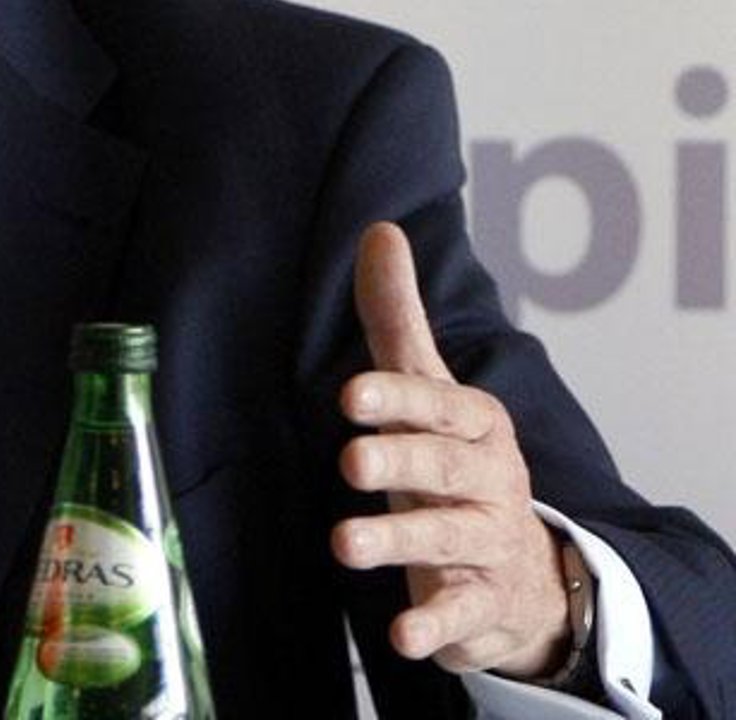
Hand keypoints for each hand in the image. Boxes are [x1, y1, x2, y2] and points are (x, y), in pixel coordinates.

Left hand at [331, 222, 573, 679]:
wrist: (524, 568)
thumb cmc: (455, 458)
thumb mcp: (429, 389)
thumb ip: (397, 318)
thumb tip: (380, 229)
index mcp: (474, 422)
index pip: (436, 403)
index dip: (396, 399)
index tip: (350, 396)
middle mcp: (488, 478)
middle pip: (440, 467)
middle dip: (398, 463)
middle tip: (350, 463)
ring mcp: (488, 542)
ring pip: (445, 538)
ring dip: (395, 542)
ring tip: (343, 546)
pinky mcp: (482, 603)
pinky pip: (462, 615)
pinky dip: (436, 626)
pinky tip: (406, 638)